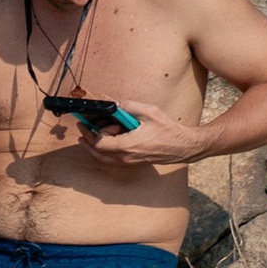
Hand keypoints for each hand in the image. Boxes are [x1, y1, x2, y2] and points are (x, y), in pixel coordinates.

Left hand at [85, 100, 209, 166]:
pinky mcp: (132, 162)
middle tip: (82, 126)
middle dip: (88, 137)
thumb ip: (129, 106)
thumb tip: (114, 104)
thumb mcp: (149, 112)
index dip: (98, 132)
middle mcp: (125, 157)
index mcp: (127, 146)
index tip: (108, 122)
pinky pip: (111, 160)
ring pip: (103, 158)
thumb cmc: (168, 130)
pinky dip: (102, 152)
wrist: (184, 146)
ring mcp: (128, 162)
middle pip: (97, 151)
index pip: (100, 143)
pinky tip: (101, 144)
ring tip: (85, 137)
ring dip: (92, 147)